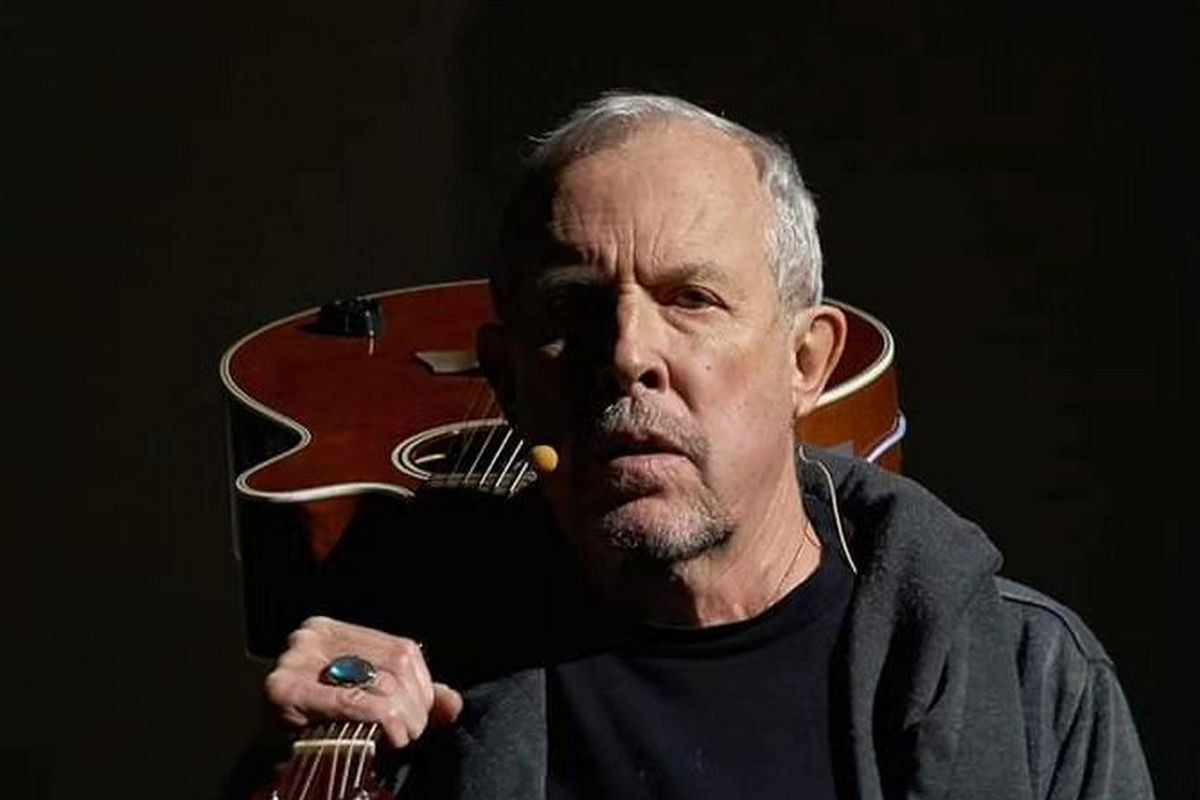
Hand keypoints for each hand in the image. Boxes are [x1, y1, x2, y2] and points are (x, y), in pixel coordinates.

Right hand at [265, 616, 463, 747]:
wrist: (264, 770)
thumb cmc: (316, 736)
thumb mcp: (367, 709)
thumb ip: (411, 701)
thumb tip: (453, 704)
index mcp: (332, 632)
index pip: (400, 650)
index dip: (423, 688)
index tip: (421, 718)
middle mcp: (311, 637)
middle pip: (393, 666)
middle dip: (415, 708)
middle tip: (410, 736)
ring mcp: (295, 659)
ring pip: (379, 682)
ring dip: (403, 719)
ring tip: (398, 741)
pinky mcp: (282, 687)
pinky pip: (351, 701)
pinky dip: (381, 720)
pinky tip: (389, 738)